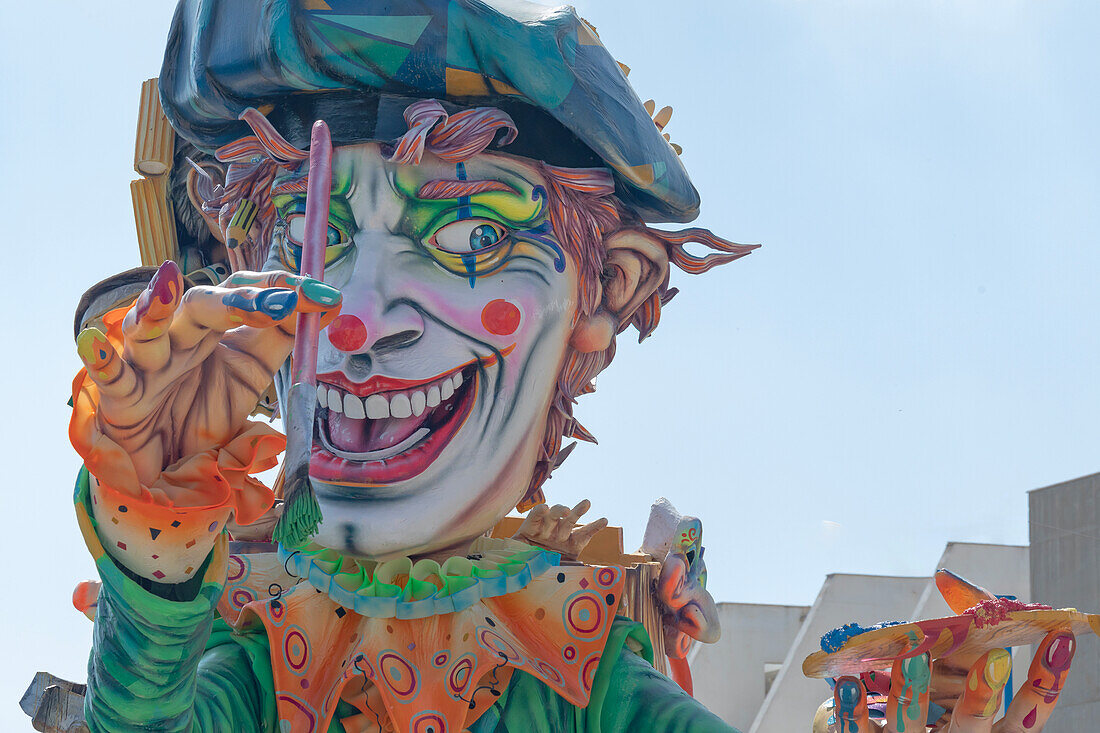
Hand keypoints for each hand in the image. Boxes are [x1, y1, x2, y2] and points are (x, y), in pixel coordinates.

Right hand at [76, 261, 340, 485]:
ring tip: (168, 280)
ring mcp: (147, 364)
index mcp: (214, 329)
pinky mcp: (120, 398)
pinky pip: (110, 377)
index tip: (325, 296)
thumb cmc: (202, 412)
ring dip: (157, 306)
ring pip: (147, 329)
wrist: (165, 465)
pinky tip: (96, 343)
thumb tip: (327, 304)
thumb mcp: (252, 373)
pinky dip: (102, 360)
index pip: (245, 294)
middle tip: (280, 301)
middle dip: (239, 300)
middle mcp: (180, 337)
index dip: (281, 291)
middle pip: (202, 306)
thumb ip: (283, 337)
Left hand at [511, 500, 607, 559]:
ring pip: (570, 521)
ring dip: (577, 511)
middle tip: (564, 510)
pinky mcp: (574, 543)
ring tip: (586, 502)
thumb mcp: (516, 558)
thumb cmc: (523, 562)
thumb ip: (513, 556)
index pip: (535, 517)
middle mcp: (547, 529)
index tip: (544, 508)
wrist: (538, 574)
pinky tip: (603, 520)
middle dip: (558, 511)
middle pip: (553, 516)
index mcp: (531, 529)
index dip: (539, 512)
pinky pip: (585, 534)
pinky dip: (594, 527)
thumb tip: (507, 559)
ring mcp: (562, 534)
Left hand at [829, 629, 1075, 731]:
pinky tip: (849, 684)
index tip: (1060, 639)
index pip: (1025, 717)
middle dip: (984, 694)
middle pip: (974, 726)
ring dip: (914, 692)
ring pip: (914, 727)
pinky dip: (854, 711)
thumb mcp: (952, 670)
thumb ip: (959, 627)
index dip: (1045, 682)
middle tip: (995, 658)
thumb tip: (947, 576)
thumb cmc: (929, 697)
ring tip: (912, 658)